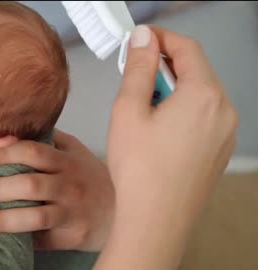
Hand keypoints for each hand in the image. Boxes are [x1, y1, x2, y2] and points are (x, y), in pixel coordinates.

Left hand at [0, 129, 114, 251]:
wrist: (123, 208)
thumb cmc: (89, 176)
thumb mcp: (71, 151)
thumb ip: (42, 140)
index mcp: (66, 160)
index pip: (32, 152)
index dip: (3, 152)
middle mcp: (69, 185)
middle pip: (27, 184)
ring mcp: (72, 212)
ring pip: (33, 217)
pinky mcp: (73, 236)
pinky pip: (42, 239)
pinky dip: (18, 239)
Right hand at [95, 25, 237, 269]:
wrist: (156, 220)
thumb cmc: (139, 168)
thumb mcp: (129, 110)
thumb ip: (139, 68)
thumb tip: (144, 38)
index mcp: (203, 94)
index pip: (186, 48)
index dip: (160, 38)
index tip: (138, 40)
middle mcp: (223, 109)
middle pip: (196, 70)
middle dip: (165, 65)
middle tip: (134, 73)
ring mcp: (226, 132)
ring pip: (200, 94)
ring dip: (173, 89)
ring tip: (144, 107)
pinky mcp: (220, 149)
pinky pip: (204, 116)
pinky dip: (183, 110)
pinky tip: (160, 130)